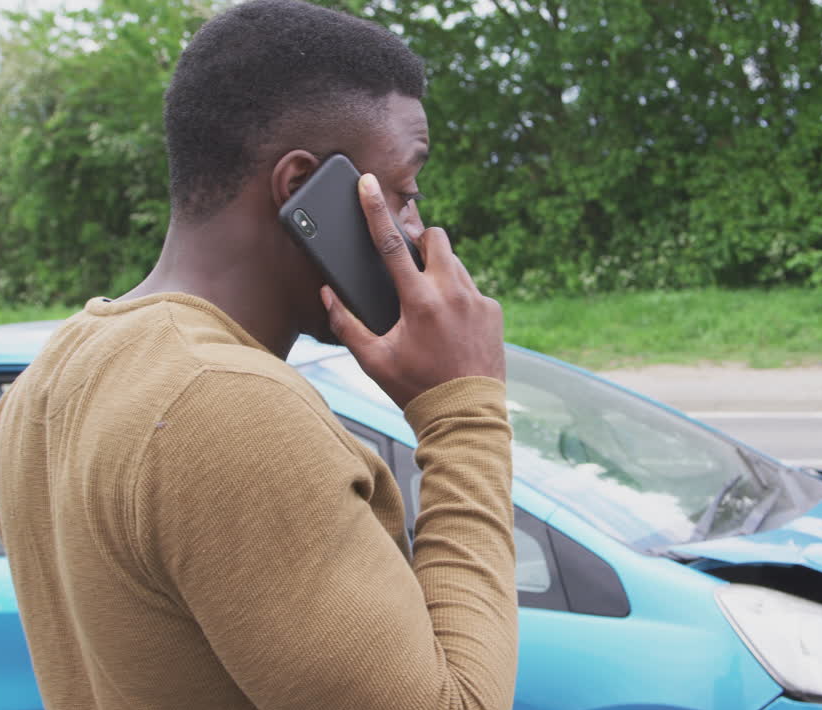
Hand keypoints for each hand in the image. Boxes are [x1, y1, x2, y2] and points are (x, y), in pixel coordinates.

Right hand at [321, 173, 504, 408]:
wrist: (465, 414)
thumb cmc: (415, 388)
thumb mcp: (373, 361)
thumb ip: (346, 325)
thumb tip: (327, 294)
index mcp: (419, 302)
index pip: (392, 244)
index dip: (376, 210)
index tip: (368, 183)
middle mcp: (452, 293)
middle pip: (435, 237)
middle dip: (420, 239)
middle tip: (409, 261)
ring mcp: (477, 300)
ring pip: (454, 262)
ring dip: (438, 269)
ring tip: (427, 303)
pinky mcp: (494, 310)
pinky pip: (471, 288)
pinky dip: (457, 295)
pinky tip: (450, 323)